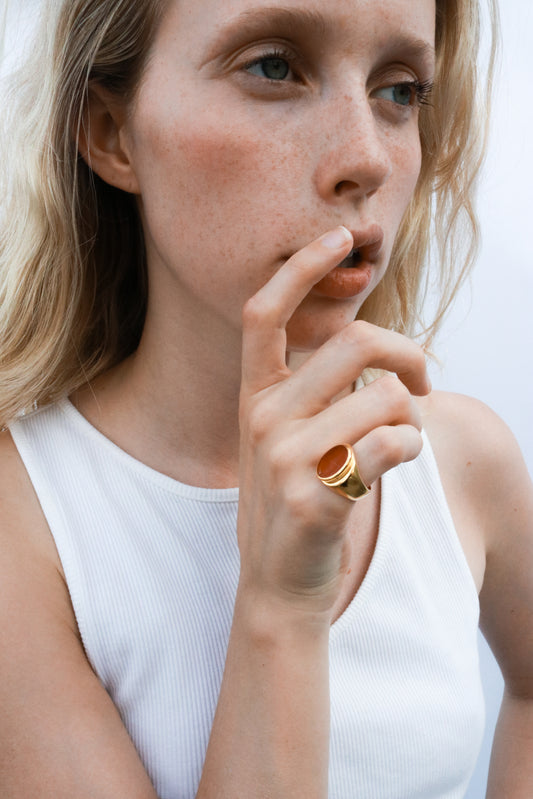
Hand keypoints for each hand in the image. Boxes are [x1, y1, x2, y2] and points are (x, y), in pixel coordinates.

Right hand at [237, 227, 430, 621]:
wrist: (278, 583)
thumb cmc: (296, 497)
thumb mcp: (286, 436)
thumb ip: (315, 387)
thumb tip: (376, 342)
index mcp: (254, 395)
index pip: (265, 313)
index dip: (301, 267)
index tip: (339, 237)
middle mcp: (263, 417)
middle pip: (356, 342)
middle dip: (411, 354)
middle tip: (425, 380)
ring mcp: (285, 457)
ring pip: (388, 398)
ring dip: (414, 418)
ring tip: (404, 442)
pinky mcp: (315, 496)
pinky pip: (394, 443)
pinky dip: (414, 447)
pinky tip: (401, 461)